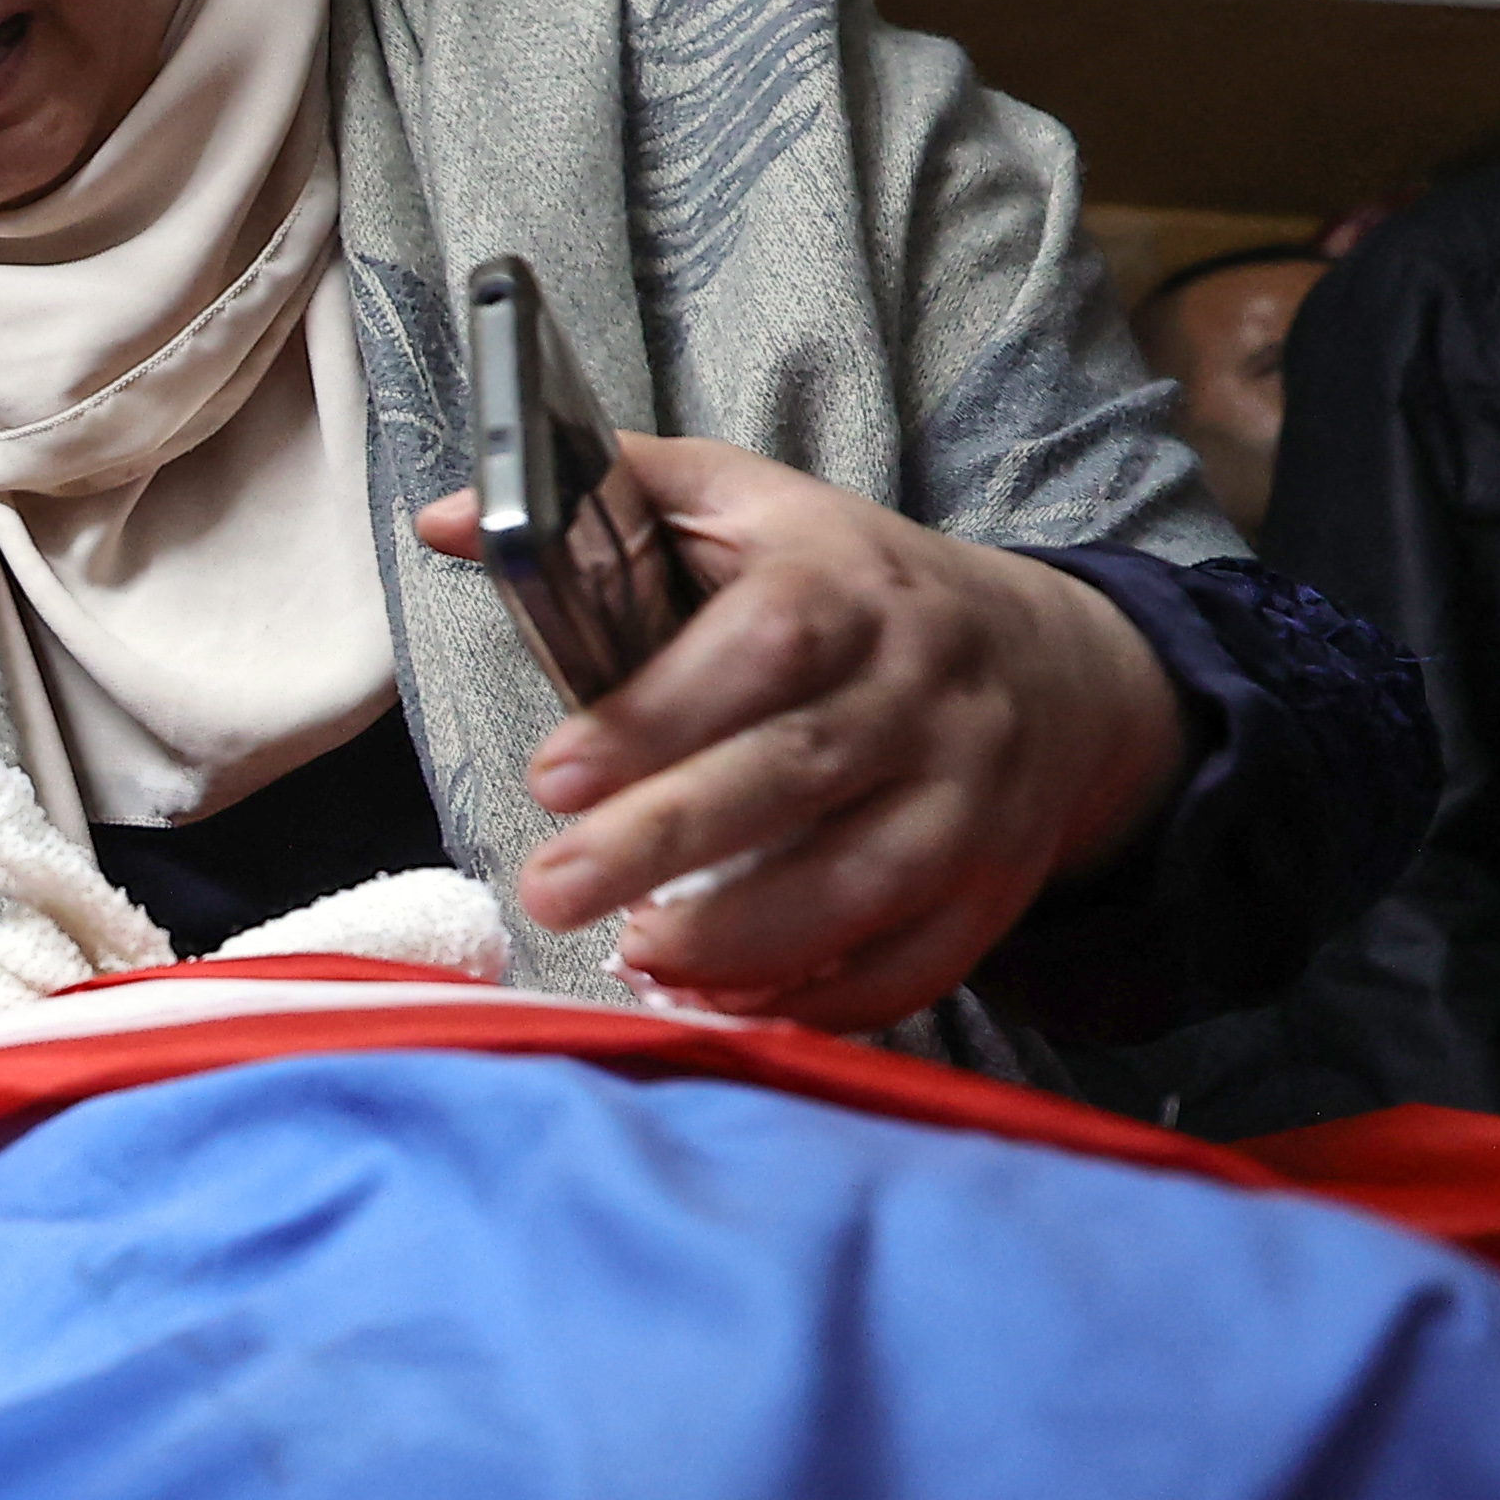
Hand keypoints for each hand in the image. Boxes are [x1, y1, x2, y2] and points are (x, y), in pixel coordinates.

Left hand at [415, 438, 1183, 1032]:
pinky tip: (719, 1000)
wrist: (1056, 667)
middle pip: (794, 775)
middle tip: (550, 891)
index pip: (764, 645)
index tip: (552, 776)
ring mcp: (966, 800)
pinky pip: (910, 966)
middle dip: (663, 842)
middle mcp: (920, 695)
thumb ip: (606, 498)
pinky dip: (815, 1001)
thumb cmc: (851, 586)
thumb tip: (443, 517)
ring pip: (860, 884)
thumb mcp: (747, 506)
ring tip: (630, 955)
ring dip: (737, 939)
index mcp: (849, 589)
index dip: (657, 713)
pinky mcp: (989, 890)